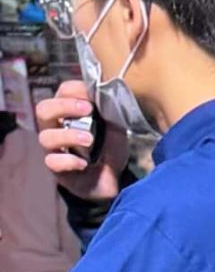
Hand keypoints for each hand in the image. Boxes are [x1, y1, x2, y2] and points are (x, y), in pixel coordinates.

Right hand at [35, 80, 125, 200]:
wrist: (114, 180)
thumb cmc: (109, 149)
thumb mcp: (113, 127)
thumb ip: (108, 110)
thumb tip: (105, 92)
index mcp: (67, 112)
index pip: (61, 93)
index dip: (74, 90)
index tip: (92, 97)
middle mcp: (55, 127)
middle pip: (43, 109)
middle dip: (64, 106)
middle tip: (88, 110)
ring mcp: (54, 149)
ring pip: (45, 137)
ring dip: (68, 135)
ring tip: (89, 140)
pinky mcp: (57, 170)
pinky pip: (52, 162)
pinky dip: (68, 161)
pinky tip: (83, 163)